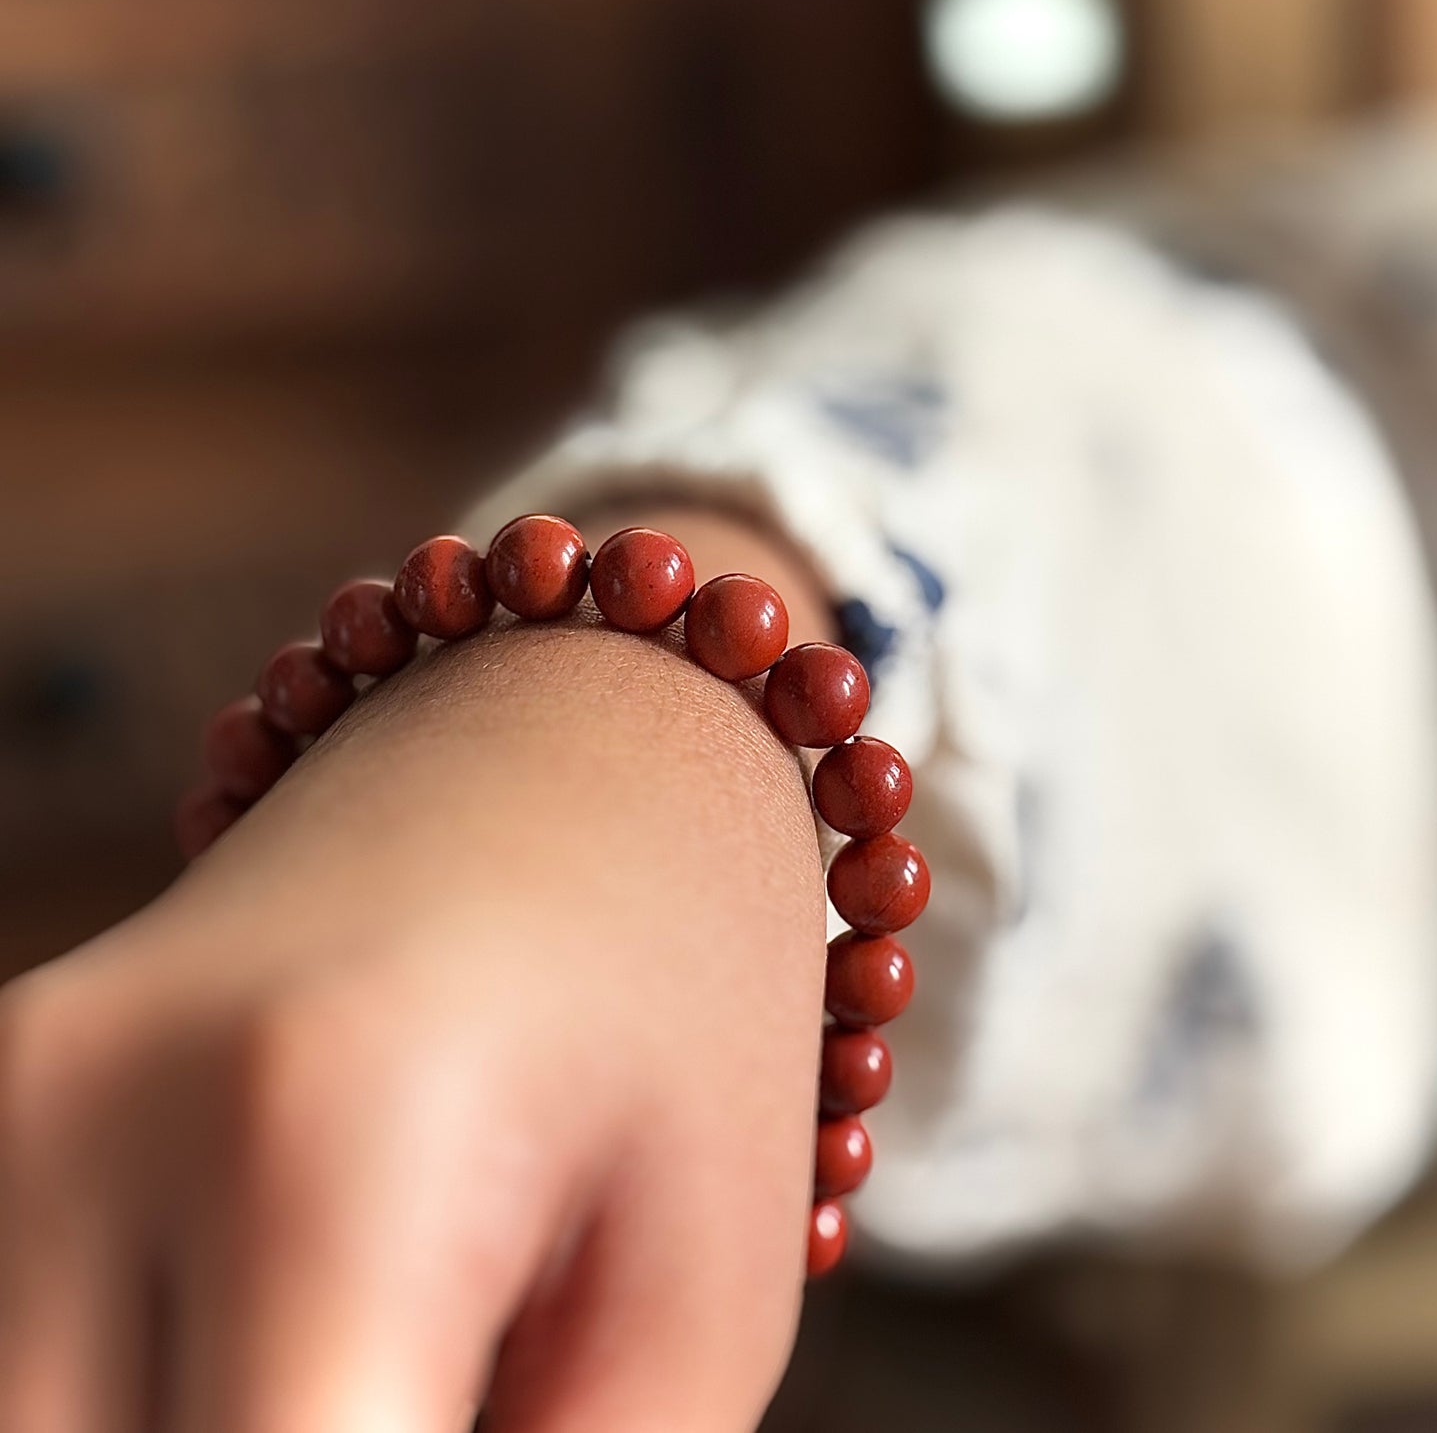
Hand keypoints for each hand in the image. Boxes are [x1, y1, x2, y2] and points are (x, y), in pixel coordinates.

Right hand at [0, 514, 831, 1432]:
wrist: (565, 747)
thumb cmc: (675, 1001)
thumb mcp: (694, 1301)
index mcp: (320, 1144)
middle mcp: (77, 1115)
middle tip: (458, 1392)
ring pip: (38, 1421)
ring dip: (202, 1428)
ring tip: (389, 1351)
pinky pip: (30, 1345)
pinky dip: (140, 1384)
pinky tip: (282, 1333)